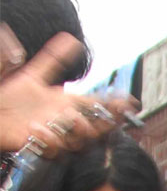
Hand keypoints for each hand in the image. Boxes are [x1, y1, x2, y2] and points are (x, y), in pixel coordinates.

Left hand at [0, 30, 137, 152]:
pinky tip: (36, 127)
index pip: (98, 107)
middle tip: (108, 115)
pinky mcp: (40, 146)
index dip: (115, 106)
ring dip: (78, 130)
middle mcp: (64, 122)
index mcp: (66, 104)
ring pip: (79, 142)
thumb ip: (54, 59)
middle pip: (96, 129)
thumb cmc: (13, 97)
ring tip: (69, 114)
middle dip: (106, 123)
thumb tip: (71, 39)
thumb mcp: (34, 74)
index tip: (129, 102)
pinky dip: (47, 140)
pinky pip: (52, 151)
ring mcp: (54, 136)